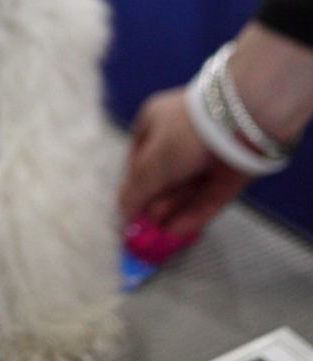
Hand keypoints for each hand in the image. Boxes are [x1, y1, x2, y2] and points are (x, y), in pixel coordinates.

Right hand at [118, 88, 250, 238]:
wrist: (238, 124)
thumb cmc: (183, 135)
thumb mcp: (151, 162)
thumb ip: (136, 190)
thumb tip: (122, 213)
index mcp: (155, 123)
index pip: (138, 159)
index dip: (133, 187)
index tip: (129, 212)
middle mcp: (179, 140)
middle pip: (161, 178)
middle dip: (153, 204)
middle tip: (145, 230)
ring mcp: (204, 159)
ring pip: (184, 190)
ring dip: (170, 213)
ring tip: (158, 237)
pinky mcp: (225, 176)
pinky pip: (205, 199)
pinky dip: (191, 216)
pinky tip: (176, 234)